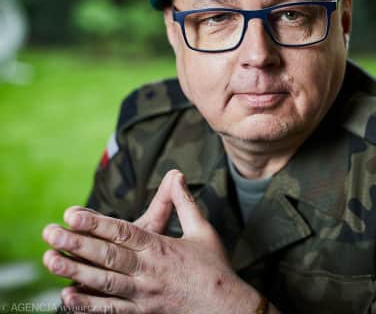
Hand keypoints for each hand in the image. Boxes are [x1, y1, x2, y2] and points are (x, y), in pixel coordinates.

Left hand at [42, 170, 262, 313]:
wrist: (226, 307)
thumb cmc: (215, 267)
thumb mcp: (203, 230)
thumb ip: (185, 203)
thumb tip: (177, 175)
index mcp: (163, 248)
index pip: (125, 233)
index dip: (98, 223)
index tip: (73, 213)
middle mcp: (150, 271)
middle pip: (109, 256)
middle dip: (78, 244)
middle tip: (50, 232)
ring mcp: (144, 294)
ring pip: (105, 282)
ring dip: (75, 272)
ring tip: (49, 260)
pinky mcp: (142, 312)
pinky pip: (111, 310)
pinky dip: (88, 305)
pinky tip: (67, 297)